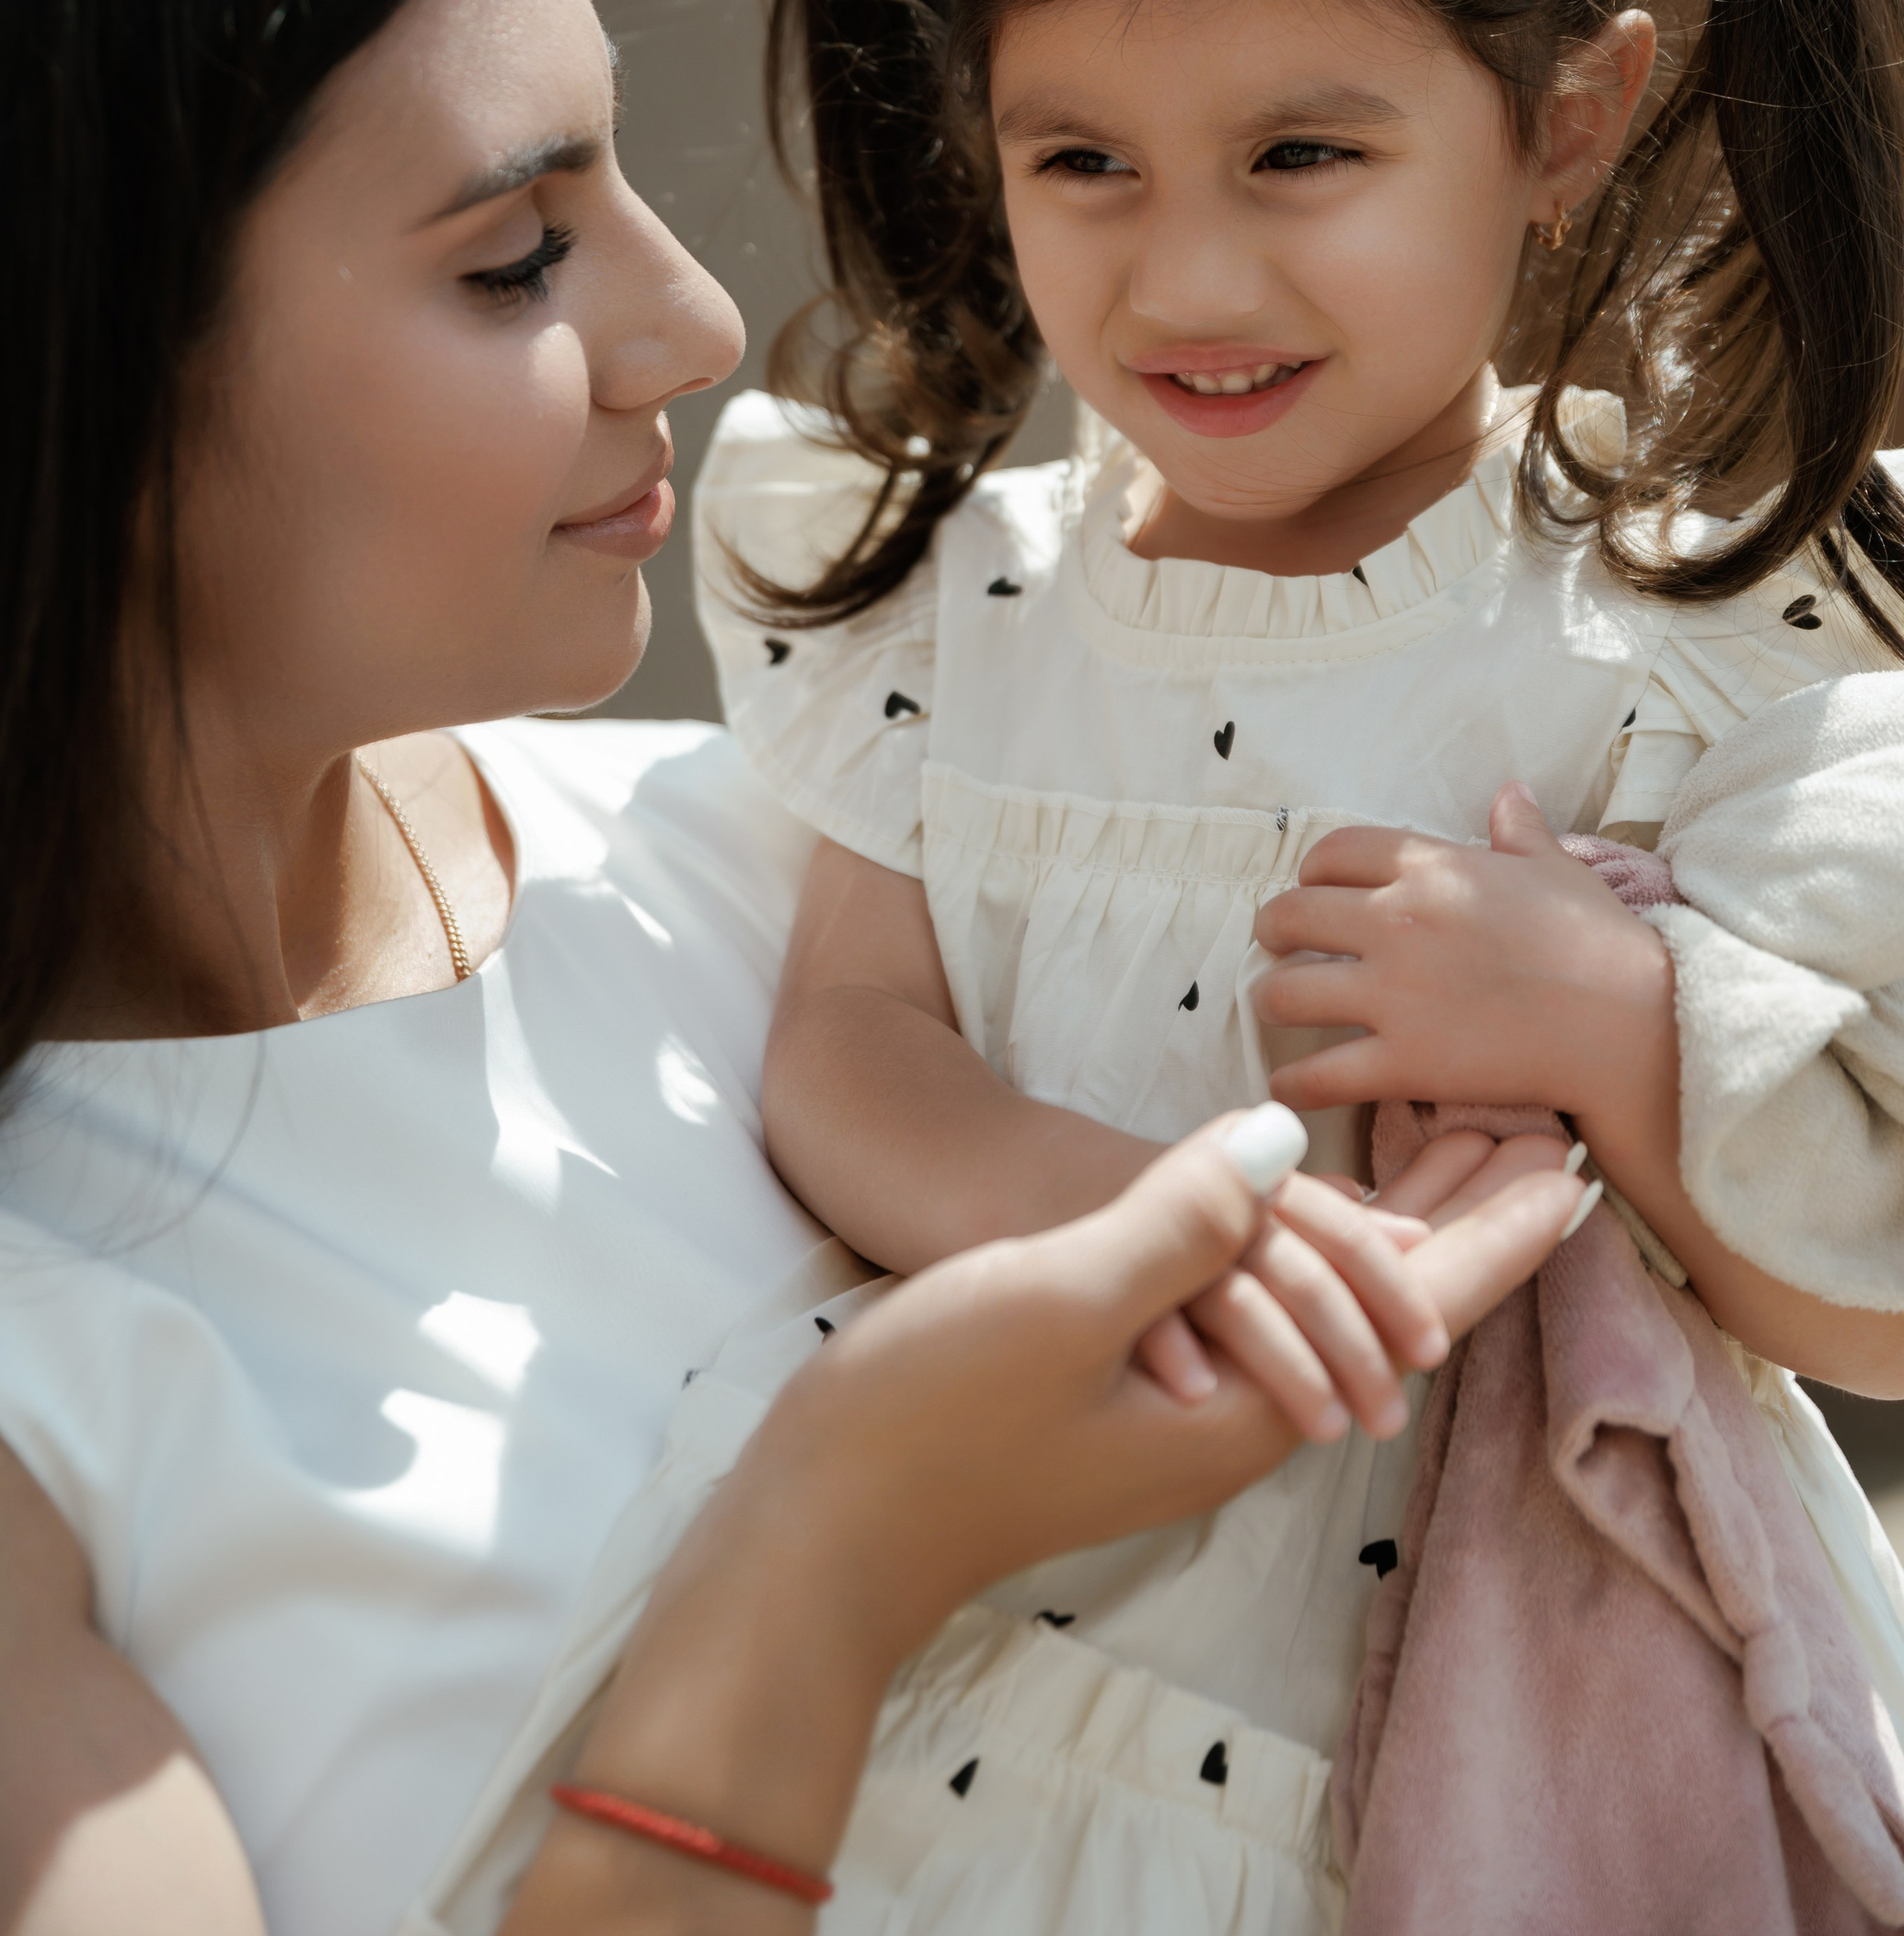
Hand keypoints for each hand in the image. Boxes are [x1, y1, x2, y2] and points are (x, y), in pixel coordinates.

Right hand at [757, 1111, 1588, 1657]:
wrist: (825, 1524)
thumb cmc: (935, 1415)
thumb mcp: (1060, 1299)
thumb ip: (1178, 1221)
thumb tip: (1280, 1141)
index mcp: (1245, 1400)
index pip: (1410, 1307)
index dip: (1493, 1235)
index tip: (1570, 1172)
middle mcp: (1233, 1416)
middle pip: (1384, 1310)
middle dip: (1465, 1228)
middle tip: (1537, 1147)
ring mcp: (1178, 1409)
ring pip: (1318, 1307)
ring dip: (1390, 1234)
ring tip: (1445, 1172)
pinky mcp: (1125, 1389)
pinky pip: (1251, 1310)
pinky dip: (1300, 1251)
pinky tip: (1299, 1221)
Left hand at [1253, 784, 1674, 1137]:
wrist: (1631, 1024)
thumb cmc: (1601, 943)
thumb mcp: (1558, 871)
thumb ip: (1520, 832)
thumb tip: (1509, 793)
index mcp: (1432, 868)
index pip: (1333, 853)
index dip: (1311, 871)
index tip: (1311, 887)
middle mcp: (1398, 923)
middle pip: (1291, 915)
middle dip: (1273, 931)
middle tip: (1276, 945)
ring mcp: (1396, 995)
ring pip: (1286, 993)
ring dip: (1272, 1000)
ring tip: (1277, 1007)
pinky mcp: (1406, 1062)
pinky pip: (1320, 1074)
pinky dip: (1293, 1083)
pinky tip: (1288, 1085)